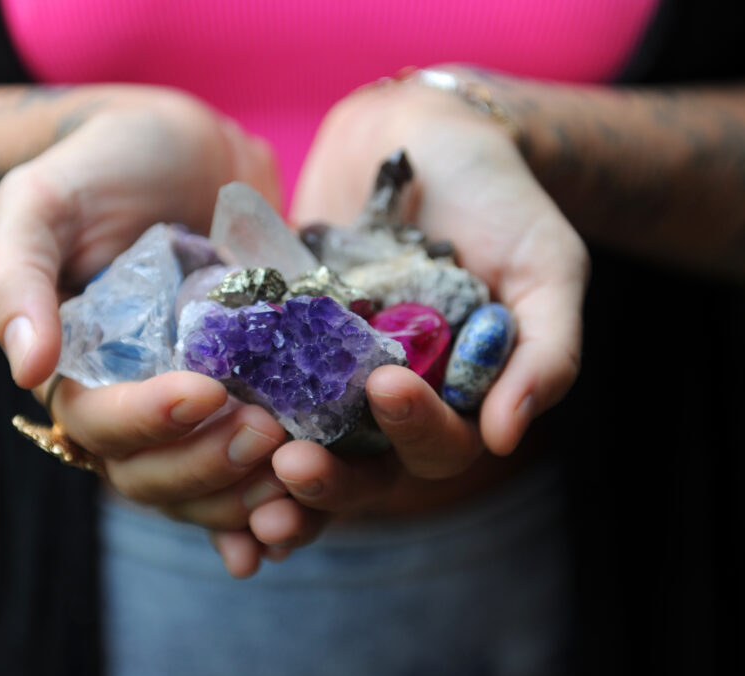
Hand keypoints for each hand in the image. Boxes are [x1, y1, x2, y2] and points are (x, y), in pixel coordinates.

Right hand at [0, 86, 285, 577]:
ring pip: (208, 483)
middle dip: (210, 464)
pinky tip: (306, 514)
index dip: (148, 422)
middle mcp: (134, 403)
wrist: (184, 149)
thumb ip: (15, 276)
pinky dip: (278, 500)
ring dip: (250, 493)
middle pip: (154, 475)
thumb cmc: (101, 169)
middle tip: (268, 432)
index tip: (204, 391)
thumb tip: (25, 370)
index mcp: (77, 371)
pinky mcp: (251, 394)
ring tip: (302, 473)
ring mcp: (196, 405)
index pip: (98, 425)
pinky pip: (257, 465)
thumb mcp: (41, 203)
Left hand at [218, 75, 588, 566]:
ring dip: (269, 471)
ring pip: (303, 440)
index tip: (389, 388)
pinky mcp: (281, 335)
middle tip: (290, 465)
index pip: (440, 445)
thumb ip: (546, 352)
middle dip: (330, 477)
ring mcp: (331, 370)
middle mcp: (391, 397)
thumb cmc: (499, 197)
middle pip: (363, 465)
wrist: (424, 129)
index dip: (416, 432)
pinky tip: (198, 410)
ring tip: (245, 465)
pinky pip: (255, 380)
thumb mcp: (546, 266)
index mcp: (458, 397)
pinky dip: (230, 404)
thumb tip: (504, 437)